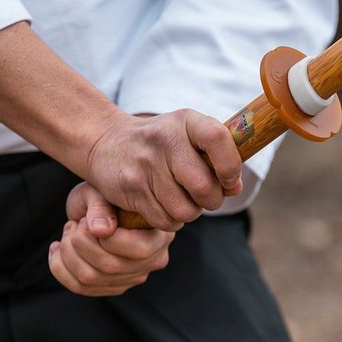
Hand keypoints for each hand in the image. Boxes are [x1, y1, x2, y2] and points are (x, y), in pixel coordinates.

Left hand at [48, 182, 174, 295]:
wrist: (98, 201)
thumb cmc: (104, 191)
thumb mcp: (101, 191)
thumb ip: (101, 207)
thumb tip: (100, 230)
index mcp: (160, 232)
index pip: (137, 249)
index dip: (105, 236)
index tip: (89, 219)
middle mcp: (154, 258)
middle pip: (111, 266)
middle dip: (80, 243)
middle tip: (74, 224)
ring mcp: (134, 275)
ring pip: (91, 279)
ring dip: (67, 254)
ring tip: (68, 232)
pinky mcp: (114, 285)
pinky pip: (81, 288)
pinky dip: (60, 268)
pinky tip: (57, 249)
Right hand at [86, 109, 242, 230]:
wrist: (106, 142)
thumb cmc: (160, 142)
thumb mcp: (187, 134)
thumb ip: (216, 156)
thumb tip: (235, 187)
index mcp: (186, 120)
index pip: (217, 138)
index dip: (230, 165)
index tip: (229, 180)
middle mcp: (165, 139)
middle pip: (204, 187)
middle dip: (211, 201)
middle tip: (204, 197)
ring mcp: (146, 164)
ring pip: (185, 210)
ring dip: (190, 213)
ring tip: (182, 200)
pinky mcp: (131, 188)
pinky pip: (164, 220)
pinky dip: (170, 221)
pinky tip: (164, 205)